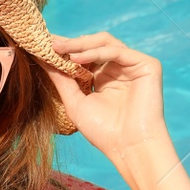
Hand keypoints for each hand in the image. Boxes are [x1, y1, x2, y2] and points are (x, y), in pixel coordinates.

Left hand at [47, 32, 173, 163]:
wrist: (129, 146)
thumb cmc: (103, 130)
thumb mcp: (75, 102)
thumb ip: (61, 80)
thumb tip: (42, 59)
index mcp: (103, 77)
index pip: (84, 55)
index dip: (66, 49)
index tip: (43, 44)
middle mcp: (118, 69)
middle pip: (94, 44)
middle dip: (71, 43)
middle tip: (51, 44)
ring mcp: (133, 66)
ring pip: (105, 42)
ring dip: (81, 44)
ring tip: (60, 49)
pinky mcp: (147, 65)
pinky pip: (117, 51)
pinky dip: (96, 52)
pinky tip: (77, 58)